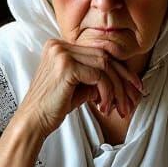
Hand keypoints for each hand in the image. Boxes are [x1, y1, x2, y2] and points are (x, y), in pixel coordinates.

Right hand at [16, 39, 143, 137]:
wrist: (33, 121)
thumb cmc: (54, 106)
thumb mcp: (78, 85)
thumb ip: (96, 75)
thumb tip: (123, 77)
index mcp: (59, 45)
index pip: (97, 52)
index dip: (119, 69)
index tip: (134, 86)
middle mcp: (58, 44)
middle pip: (104, 56)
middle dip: (122, 79)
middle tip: (132, 99)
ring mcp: (61, 53)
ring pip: (104, 65)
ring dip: (115, 89)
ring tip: (116, 108)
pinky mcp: (66, 66)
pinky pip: (99, 76)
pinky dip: (106, 92)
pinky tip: (103, 107)